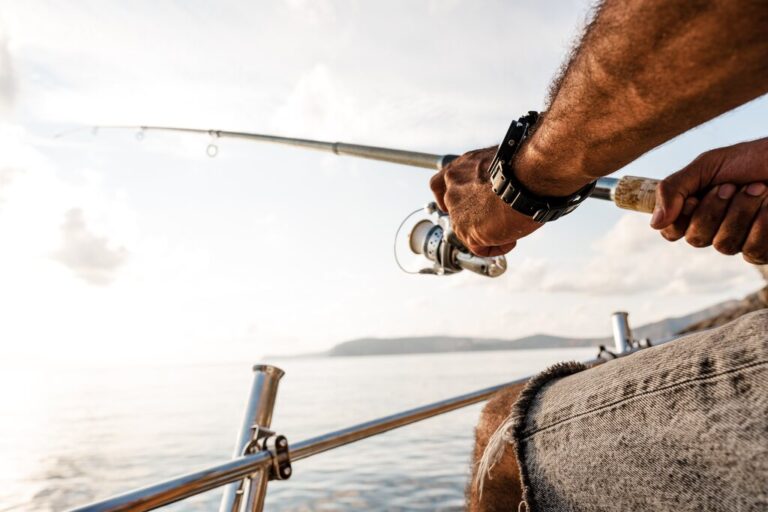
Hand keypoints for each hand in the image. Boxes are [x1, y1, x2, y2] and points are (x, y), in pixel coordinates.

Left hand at [429, 147, 542, 256]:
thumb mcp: (498, 161)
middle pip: (457, 213)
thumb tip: (498, 182)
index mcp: (460, 170)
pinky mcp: (466, 231)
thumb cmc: (521, 167)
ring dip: (491, 233)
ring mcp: (457, 212)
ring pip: (470, 232)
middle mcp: (454, 190)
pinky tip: (513, 237)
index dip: (444, 197)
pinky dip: (499, 246)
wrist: (525, 179)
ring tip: (513, 223)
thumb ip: (488, 174)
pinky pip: (481, 248)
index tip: (452, 204)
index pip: (439, 184)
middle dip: (477, 219)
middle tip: (499, 218)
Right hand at [651, 138, 767, 263]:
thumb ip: (674, 189)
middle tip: (731, 185)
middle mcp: (714, 228)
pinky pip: (752, 251)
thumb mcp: (707, 166)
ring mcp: (739, 240)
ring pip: (723, 245)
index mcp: (695, 208)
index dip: (679, 218)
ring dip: (741, 212)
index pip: (670, 231)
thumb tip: (654, 223)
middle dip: (714, 210)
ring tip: (759, 188)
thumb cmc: (754, 158)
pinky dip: (762, 224)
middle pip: (696, 238)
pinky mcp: (763, 249)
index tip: (694, 196)